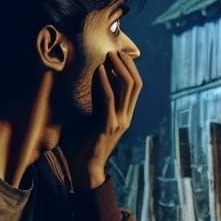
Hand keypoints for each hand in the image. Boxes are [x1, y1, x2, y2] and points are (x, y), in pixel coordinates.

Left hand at [66, 50, 142, 190]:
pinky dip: (105, 82)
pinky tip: (99, 72)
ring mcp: (120, 121)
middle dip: (127, 65)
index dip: (130, 68)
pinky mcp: (109, 126)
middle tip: (114, 51)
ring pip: (128, 88)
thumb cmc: (84, 144)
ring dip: (118, 69)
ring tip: (108, 57)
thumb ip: (97, 102)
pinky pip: (110, 99)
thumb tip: (93, 82)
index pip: (136, 86)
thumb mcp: (93, 118)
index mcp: (125, 115)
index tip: (118, 54)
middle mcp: (126, 117)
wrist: (84, 169)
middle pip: (136, 84)